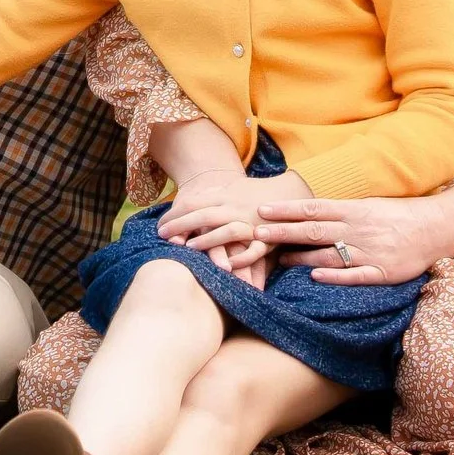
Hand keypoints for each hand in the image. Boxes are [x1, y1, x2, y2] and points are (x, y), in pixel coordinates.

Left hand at [159, 167, 309, 276]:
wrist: (293, 191)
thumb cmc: (257, 192)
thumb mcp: (233, 188)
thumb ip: (212, 195)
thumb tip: (187, 204)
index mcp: (226, 195)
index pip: (195, 203)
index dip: (175, 214)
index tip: (160, 225)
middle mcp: (236, 208)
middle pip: (204, 215)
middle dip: (182, 226)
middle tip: (162, 236)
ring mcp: (252, 223)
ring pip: (227, 231)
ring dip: (208, 241)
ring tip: (189, 250)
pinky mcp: (268, 238)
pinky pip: (255, 250)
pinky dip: (241, 258)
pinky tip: (227, 266)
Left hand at [260, 188, 453, 286]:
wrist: (434, 227)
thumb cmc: (396, 215)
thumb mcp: (367, 205)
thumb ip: (338, 211)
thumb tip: (306, 211)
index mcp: (353, 211)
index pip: (312, 209)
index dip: (286, 210)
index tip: (261, 211)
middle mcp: (357, 229)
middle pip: (314, 230)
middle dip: (283, 232)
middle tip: (257, 233)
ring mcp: (369, 251)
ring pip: (329, 254)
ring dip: (301, 257)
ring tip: (276, 260)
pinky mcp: (382, 272)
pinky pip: (355, 275)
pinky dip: (335, 276)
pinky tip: (315, 277)